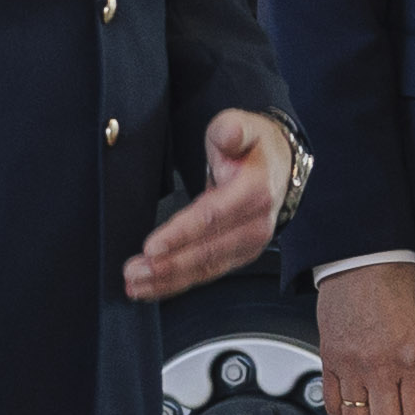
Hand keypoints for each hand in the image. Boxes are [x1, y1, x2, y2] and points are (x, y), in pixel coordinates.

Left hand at [126, 112, 296, 302]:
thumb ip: (232, 129)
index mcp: (255, 191)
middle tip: (135, 272)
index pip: (212, 216)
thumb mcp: (241, 126)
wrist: (278, 166)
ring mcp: (249, 244)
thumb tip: (229, 135)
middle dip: (168, 265)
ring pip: (206, 267)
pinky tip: (154, 288)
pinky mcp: (239, 255)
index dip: (181, 234)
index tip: (152, 247)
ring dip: (168, 280)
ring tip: (136, 284)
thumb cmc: (253, 148)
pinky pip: (207, 272)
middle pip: (208, 250)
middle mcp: (256, 223)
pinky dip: (178, 283)